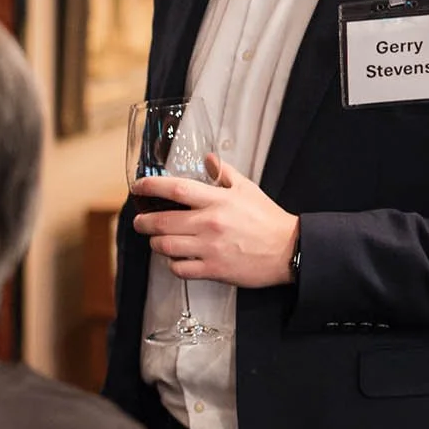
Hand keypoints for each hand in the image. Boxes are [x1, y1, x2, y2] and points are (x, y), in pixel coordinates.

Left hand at [132, 156, 299, 287]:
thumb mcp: (247, 188)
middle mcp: (209, 224)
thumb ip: (224, 173)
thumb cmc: (268, 220)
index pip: (175, 189)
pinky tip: (176, 259)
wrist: (289, 250)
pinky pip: (180, 269)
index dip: (151, 186)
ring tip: (157, 240)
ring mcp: (210, 248)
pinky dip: (173, 265)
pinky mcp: (214, 270)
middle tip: (139, 221)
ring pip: (166, 246)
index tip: (138, 187)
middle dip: (143, 221)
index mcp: (217, 201)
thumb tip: (208, 159)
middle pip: (162, 221)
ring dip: (156, 243)